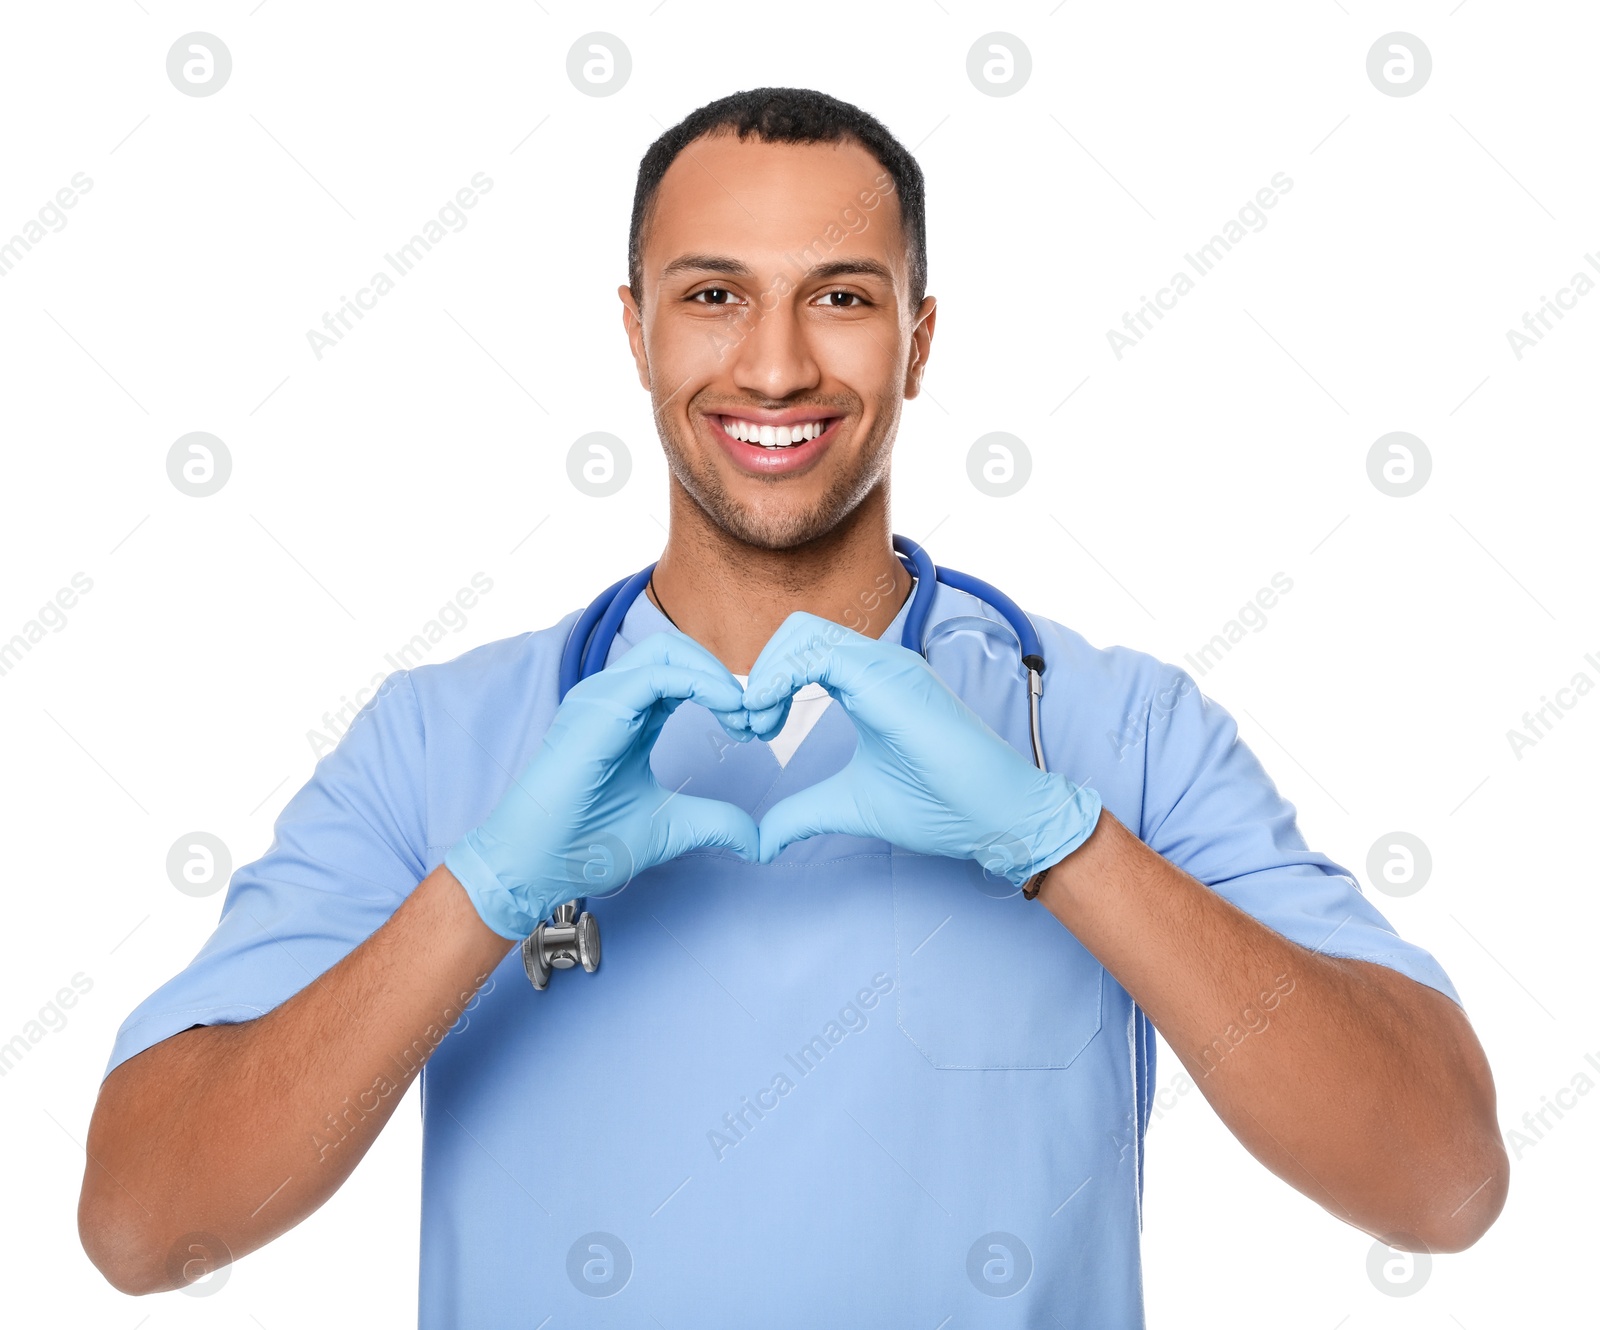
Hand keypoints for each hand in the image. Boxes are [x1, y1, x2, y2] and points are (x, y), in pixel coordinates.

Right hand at [445, 632, 760, 938]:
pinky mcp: (597, 709)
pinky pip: (657, 674)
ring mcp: (600, 698)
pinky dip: (701, 683)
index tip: (755, 730)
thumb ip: (715, 822)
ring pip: (669, 651)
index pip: (681, 674)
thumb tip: (759, 841)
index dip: (724, 692)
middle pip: (677, 651)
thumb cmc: (585, 845)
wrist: (534, 866)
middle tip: (754, 717)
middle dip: (724, 675)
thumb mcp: (670, 828)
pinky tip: (729, 710)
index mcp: (627, 716)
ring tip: (743, 715)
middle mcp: (611, 698)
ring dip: (716, 675)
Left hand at [743, 612, 1101, 881]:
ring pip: (804, 632)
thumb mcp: (852, 805)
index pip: (802, 650)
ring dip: (766, 673)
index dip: (766, 681)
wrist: (998, 818)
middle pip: (796, 631)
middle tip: (750, 725)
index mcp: (868, 683)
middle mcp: (878, 664)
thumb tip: (761, 840)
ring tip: (758, 723)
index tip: (753, 729)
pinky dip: (781, 677)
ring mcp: (888, 667)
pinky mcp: (893, 680)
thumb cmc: (941, 806)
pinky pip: (820, 654)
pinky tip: (770, 715)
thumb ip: (804, 812)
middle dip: (759, 672)